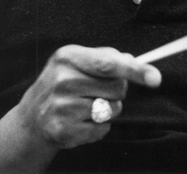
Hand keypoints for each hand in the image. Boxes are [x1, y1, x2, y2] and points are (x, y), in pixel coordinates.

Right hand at [0, 45, 161, 172]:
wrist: (31, 116)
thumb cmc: (61, 85)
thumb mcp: (76, 62)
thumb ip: (105, 58)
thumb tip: (134, 60)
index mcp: (68, 57)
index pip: (109, 64)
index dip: (135, 70)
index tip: (155, 77)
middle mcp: (62, 80)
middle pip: (117, 88)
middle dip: (116, 92)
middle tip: (96, 92)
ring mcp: (61, 105)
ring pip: (112, 110)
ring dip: (107, 111)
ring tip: (85, 107)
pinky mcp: (63, 128)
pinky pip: (102, 129)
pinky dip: (97, 128)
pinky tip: (80, 121)